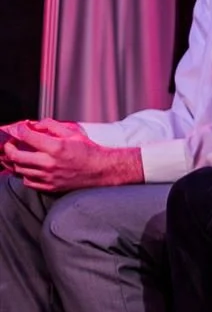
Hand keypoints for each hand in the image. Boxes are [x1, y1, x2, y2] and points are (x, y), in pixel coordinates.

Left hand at [1, 120, 140, 192]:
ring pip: (19, 169)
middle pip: (16, 156)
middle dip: (8, 147)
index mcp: (56, 147)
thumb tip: (35, 125)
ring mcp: (49, 177)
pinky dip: (24, 174)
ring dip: (15, 160)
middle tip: (10, 143)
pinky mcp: (50, 187)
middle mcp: (50, 163)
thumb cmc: (89, 151)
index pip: (27, 136)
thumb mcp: (73, 133)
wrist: (102, 170)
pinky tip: (29, 167)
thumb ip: (52, 126)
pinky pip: (27, 181)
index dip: (19, 130)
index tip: (19, 128)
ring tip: (18, 154)